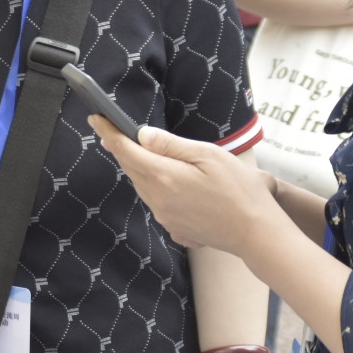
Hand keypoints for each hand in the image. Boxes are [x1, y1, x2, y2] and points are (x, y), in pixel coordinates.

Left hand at [92, 118, 272, 253]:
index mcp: (164, 177)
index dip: (108, 132)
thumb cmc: (240, 191)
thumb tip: (142, 135)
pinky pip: (158, 202)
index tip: (96, 118)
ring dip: (140, 168)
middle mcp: (158, 199)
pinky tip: (171, 181)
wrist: (257, 233)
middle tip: (113, 130)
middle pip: (131, 168)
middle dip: (121, 148)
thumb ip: (172, 145)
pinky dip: (157, 187)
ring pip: (143, 186)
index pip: (125, 150)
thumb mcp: (208, 156)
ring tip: (142, 151)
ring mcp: (165, 217)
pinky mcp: (175, 228)